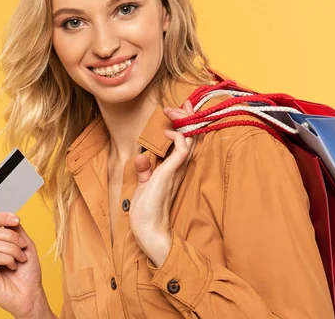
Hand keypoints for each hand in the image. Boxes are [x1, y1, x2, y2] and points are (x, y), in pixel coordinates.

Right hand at [0, 213, 53, 318]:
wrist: (31, 294)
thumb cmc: (27, 272)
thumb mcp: (25, 244)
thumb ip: (15, 230)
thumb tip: (9, 218)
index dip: (2, 218)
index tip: (17, 220)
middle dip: (11, 237)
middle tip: (23, 247)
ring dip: (13, 250)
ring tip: (20, 260)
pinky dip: (9, 259)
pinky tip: (13, 267)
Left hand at [129, 100, 194, 266]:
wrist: (148, 229)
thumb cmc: (146, 210)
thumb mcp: (144, 185)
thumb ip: (144, 170)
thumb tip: (142, 157)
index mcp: (174, 169)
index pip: (184, 143)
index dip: (185, 126)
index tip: (180, 110)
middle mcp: (179, 168)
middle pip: (192, 138)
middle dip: (189, 118)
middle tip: (183, 105)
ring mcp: (176, 171)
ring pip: (190, 140)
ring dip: (183, 123)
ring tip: (175, 112)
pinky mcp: (170, 174)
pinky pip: (182, 150)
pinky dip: (177, 138)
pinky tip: (169, 133)